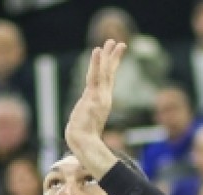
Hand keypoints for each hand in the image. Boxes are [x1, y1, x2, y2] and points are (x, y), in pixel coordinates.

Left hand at [65, 39, 127, 160]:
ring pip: (104, 72)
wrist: (84, 144)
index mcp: (102, 102)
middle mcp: (103, 97)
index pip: (107, 81)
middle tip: (120, 43)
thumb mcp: (87, 124)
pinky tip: (98, 51)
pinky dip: (97, 63)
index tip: (115, 56)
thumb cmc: (83, 138)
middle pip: (109, 73)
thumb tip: (87, 127)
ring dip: (108, 56)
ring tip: (111, 42)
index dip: (111, 68)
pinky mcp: (93, 96)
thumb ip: (89, 120)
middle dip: (114, 58)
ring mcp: (99, 96)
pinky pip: (95, 76)